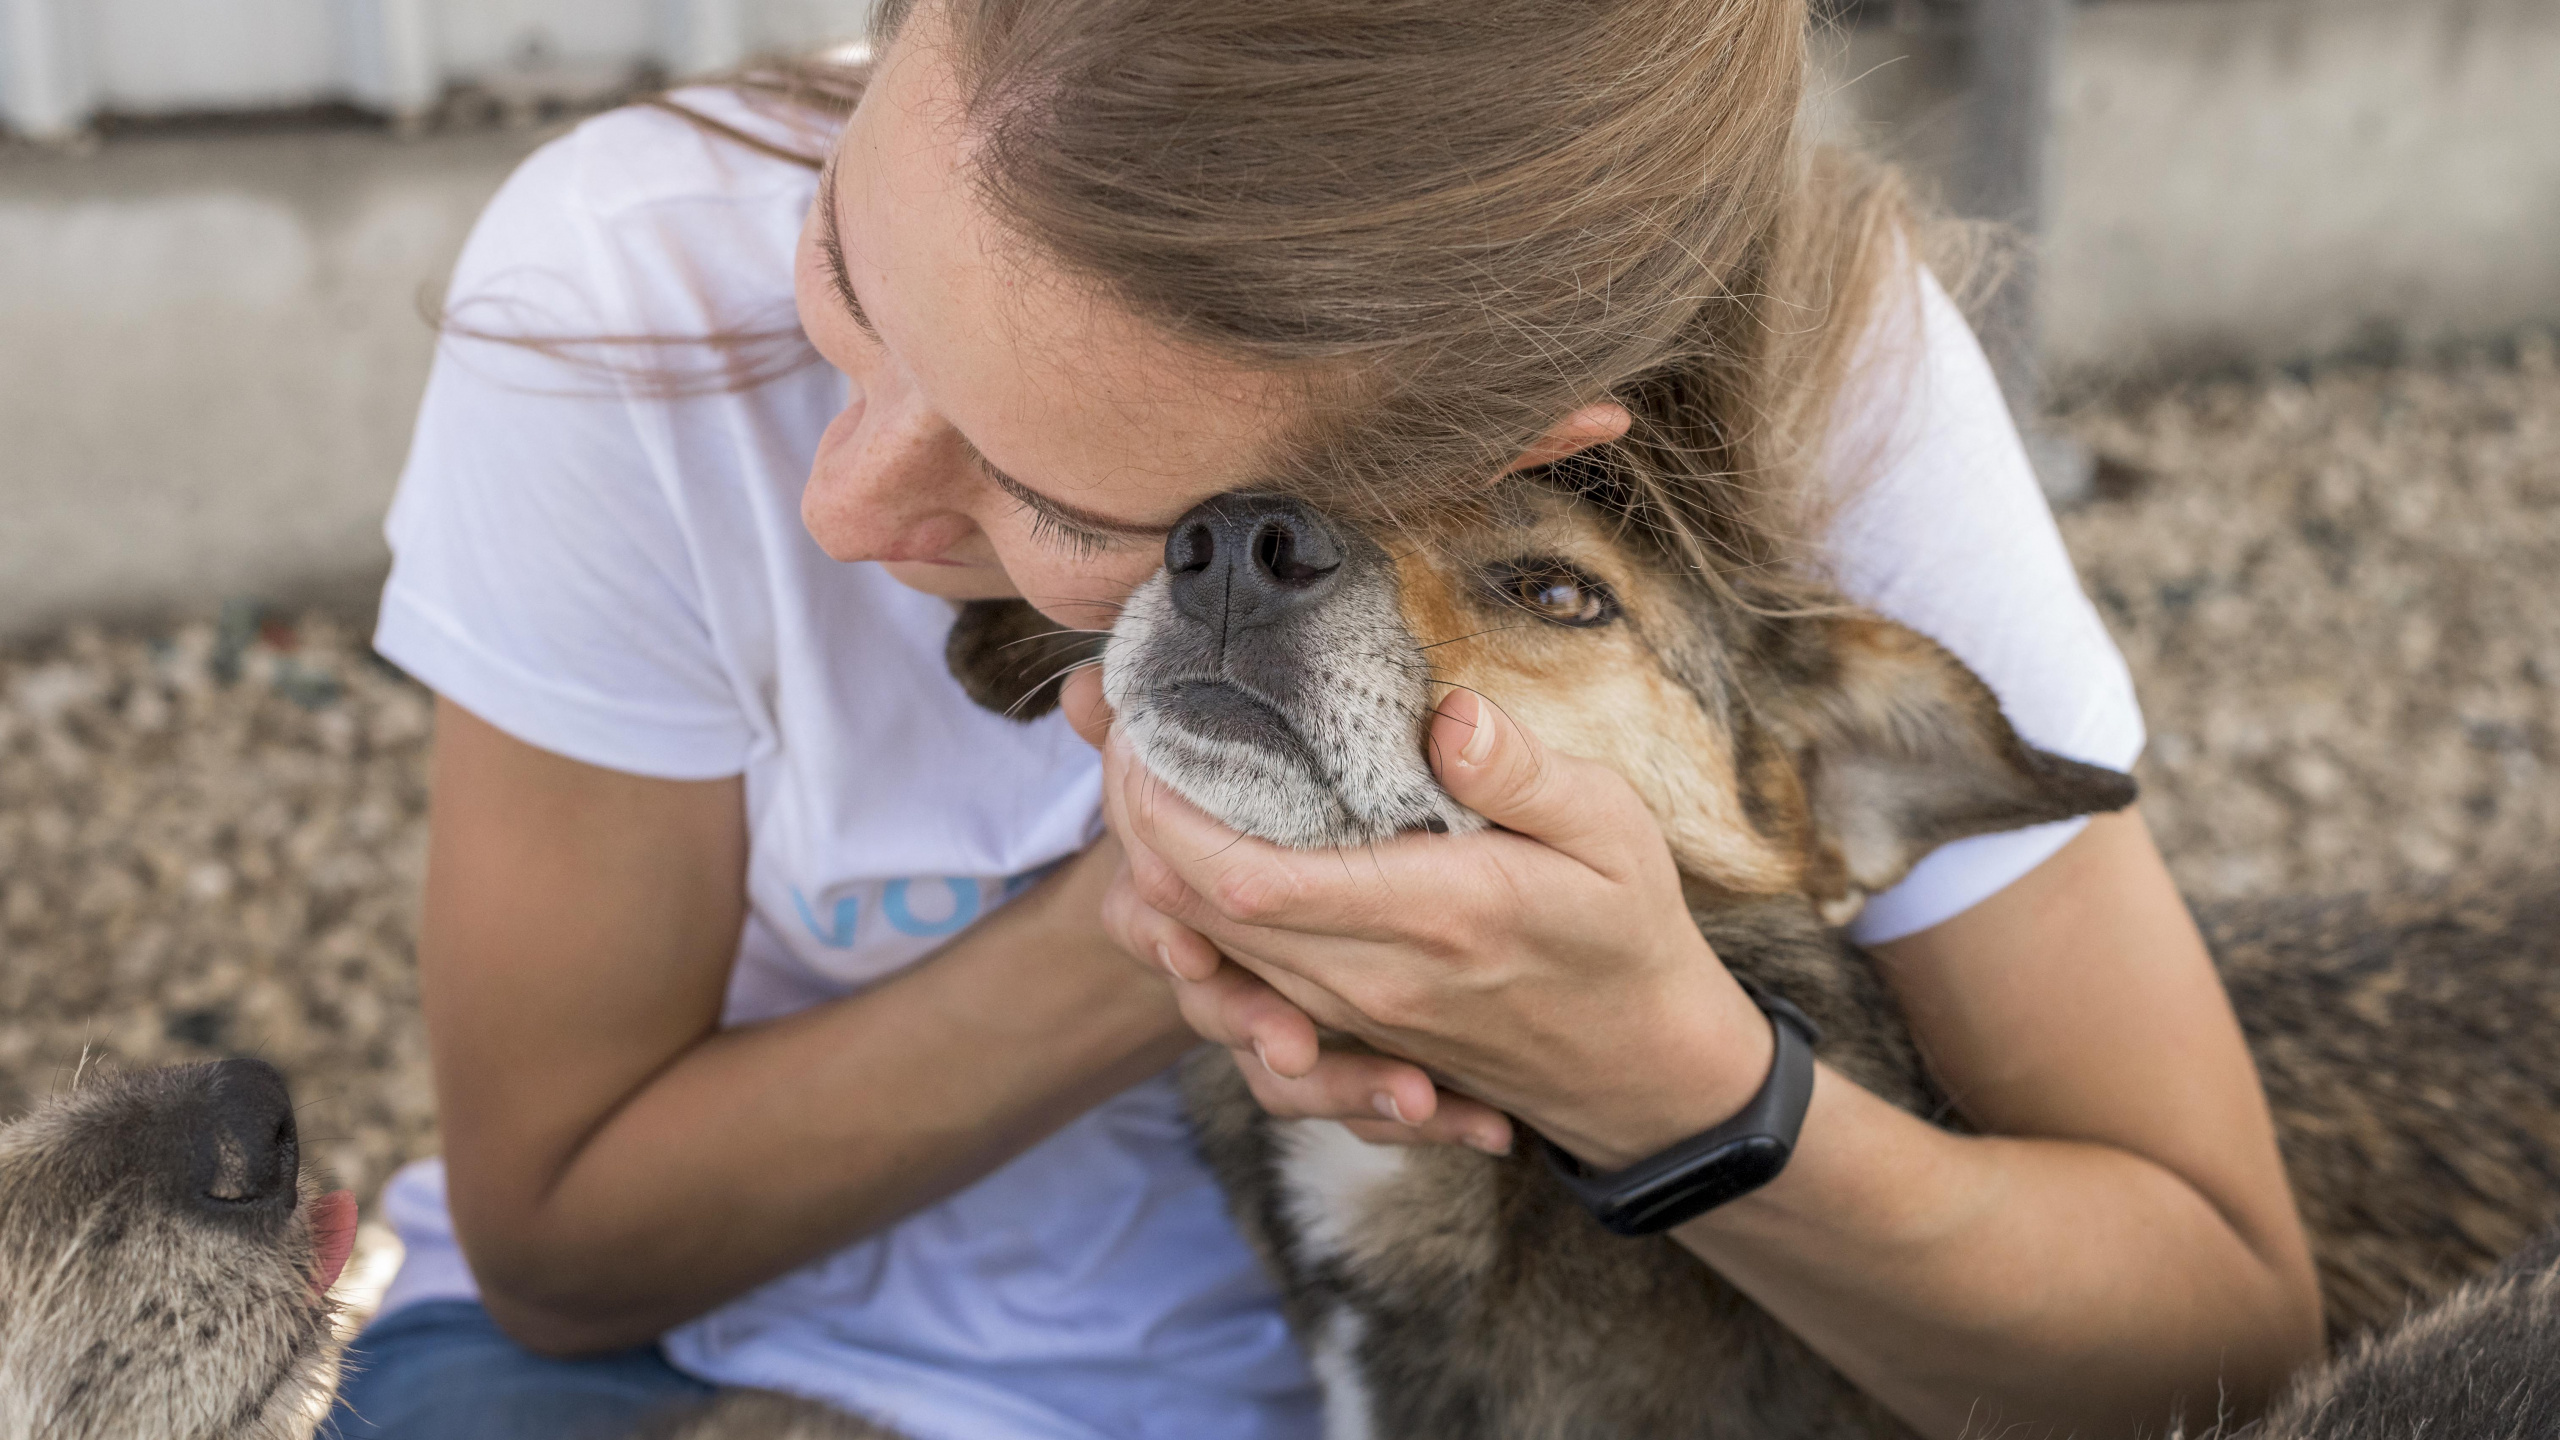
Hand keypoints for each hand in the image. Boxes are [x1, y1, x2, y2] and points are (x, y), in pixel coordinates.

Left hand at [1059, 668, 1772, 1167]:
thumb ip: (1524, 773)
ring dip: (1156, 870)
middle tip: (1125, 732)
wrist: (1642, 1070)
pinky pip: (1237, 982)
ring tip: (1148, 775)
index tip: (1142, 731)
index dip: (1165, 810)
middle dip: (1137, 823)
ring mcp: (1350, 1015)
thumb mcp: (1612, 831)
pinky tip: (1189, 855)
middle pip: (1196, 916)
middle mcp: (1370, 980)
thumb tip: (1448, 715)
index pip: (1245, 880)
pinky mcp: (1345, 1030)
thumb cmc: (1629, 934)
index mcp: (1430, 916)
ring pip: (1205, 952)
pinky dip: (1194, 921)